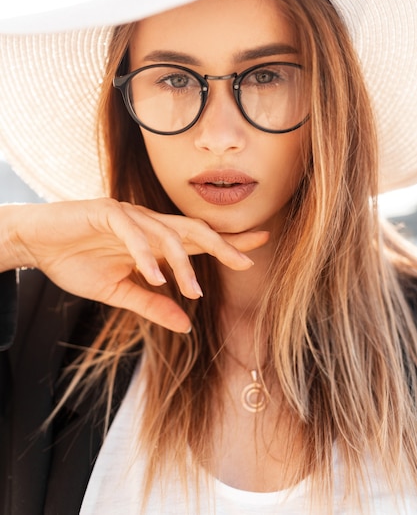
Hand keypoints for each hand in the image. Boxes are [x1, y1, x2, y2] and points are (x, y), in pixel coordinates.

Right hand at [1, 199, 268, 331]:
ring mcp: (128, 215)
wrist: (37, 244)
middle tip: (248, 261)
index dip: (228, 244)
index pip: (198, 242)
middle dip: (222, 244)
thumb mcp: (119, 293)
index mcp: (154, 241)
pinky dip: (144, 255)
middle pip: (193, 231)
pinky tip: (155, 277)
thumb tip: (187, 326)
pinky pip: (132, 232)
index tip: (258, 248)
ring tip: (192, 291)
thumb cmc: (77, 263)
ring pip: (166, 233)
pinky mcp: (106, 212)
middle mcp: (147, 224)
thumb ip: (153, 305)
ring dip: (182, 263)